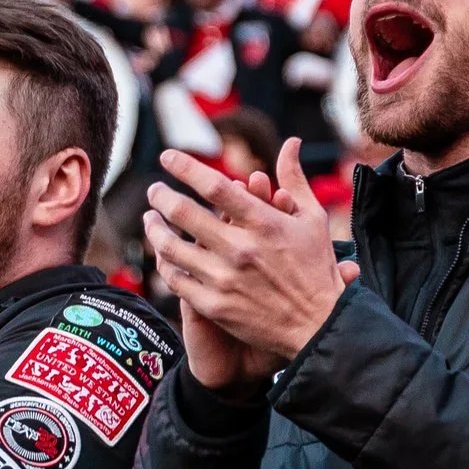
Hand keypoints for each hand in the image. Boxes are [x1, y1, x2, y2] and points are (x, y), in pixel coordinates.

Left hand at [142, 140, 350, 372]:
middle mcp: (241, 249)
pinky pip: (176, 279)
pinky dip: (165, 263)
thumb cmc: (316, 269)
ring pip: (172, 247)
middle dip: (161, 196)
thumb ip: (295, 178)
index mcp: (264, 223)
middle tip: (154, 190)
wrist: (318, 327)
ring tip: (150, 219)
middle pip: (184, 213)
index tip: (168, 157)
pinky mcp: (215, 306)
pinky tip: (163, 253)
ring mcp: (225, 279)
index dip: (185, 167)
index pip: (214, 186)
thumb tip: (291, 142)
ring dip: (154, 228)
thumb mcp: (312, 219)